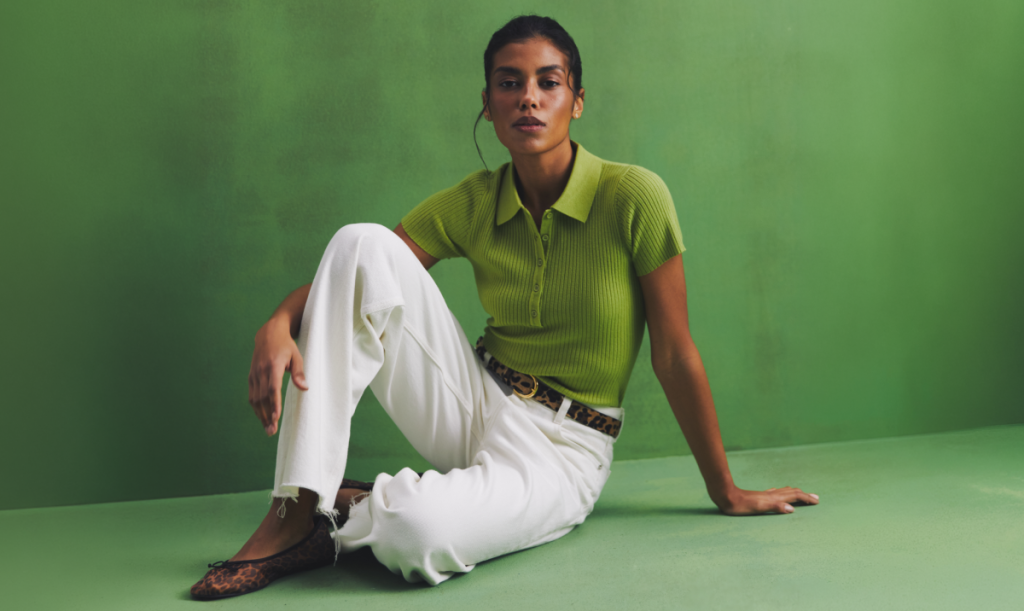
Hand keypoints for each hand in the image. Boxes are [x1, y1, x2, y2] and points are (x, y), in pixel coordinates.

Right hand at [248, 317, 307, 435]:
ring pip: (255, 399)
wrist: (268, 334)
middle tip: (272, 431)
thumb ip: (299, 373)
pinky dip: (256, 408)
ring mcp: (254, 374)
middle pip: (262, 398)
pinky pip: (252, 395)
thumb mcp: (296, 356)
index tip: (276, 418)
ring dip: (260, 415)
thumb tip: (305, 388)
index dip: (274, 404)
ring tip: (267, 429)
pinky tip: (262, 418)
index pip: (273, 389)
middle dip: (267, 416)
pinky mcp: (251, 377)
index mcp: (273, 366)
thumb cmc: (286, 346)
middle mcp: (261, 371)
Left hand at [713, 485, 819, 515]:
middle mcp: (771, 495)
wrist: (726, 496)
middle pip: (792, 492)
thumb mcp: (759, 507)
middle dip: (804, 495)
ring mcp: (765, 495)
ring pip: (784, 492)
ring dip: (795, 493)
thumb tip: (792, 509)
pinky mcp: (759, 497)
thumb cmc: (741, 505)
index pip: (794, 496)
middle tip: (815, 498)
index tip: (817, 501)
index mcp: (774, 498)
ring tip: (801, 494)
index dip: (806, 499)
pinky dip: (782, 493)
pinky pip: (774, 493)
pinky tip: (777, 493)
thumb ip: (775, 507)